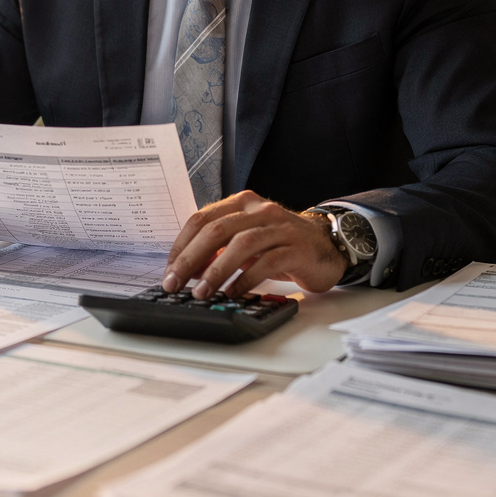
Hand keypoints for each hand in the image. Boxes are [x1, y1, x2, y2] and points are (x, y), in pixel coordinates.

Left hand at [163, 191, 347, 297]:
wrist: (326, 245)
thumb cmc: (280, 244)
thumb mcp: (246, 241)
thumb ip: (218, 249)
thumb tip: (186, 269)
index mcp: (242, 203)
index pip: (202, 219)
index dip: (182, 245)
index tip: (169, 270)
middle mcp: (260, 210)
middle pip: (217, 230)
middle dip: (191, 259)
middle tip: (176, 283)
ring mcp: (280, 227)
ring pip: (242, 244)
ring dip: (217, 270)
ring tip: (202, 292)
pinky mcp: (297, 248)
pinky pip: (267, 262)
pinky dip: (246, 278)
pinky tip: (233, 292)